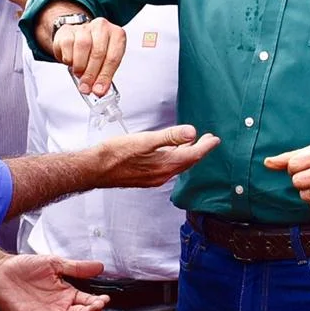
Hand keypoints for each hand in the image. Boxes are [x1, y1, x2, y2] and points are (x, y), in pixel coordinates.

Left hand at [0, 249, 108, 310]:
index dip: (97, 302)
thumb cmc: (25, 266)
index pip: (86, 301)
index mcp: (66, 293)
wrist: (0, 270)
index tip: (105, 299)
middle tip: (96, 306)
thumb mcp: (55, 263)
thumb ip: (77, 267)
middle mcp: (58, 306)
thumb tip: (100, 266)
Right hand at [53, 17, 126, 95]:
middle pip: (98, 52)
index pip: (114, 57)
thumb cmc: (94, 50)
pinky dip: (69, 58)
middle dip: (91, 74)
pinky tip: (72, 62)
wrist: (77, 37)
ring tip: (79, 74)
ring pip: (83, 46)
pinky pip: (68, 45)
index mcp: (117, 35)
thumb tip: (99, 90)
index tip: (99, 89)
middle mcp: (102, 28)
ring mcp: (85, 27)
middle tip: (86, 87)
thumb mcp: (104, 62)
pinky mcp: (68, 30)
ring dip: (80, 66)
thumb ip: (104, 75)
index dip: (105, 76)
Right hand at [96, 125, 219, 188]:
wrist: (94, 169)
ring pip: (176, 165)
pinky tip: (169, 152)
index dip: (205, 147)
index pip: (192, 156)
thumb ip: (169, 136)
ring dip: (186, 154)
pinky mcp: (145, 177)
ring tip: (191, 144)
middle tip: (207, 140)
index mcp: (164, 165)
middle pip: (187, 162)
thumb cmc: (115, 155)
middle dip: (199, 150)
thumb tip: (191, 132)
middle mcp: (162, 175)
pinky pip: (166, 168)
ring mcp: (153, 178)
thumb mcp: (144, 140)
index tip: (214, 139)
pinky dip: (174, 158)